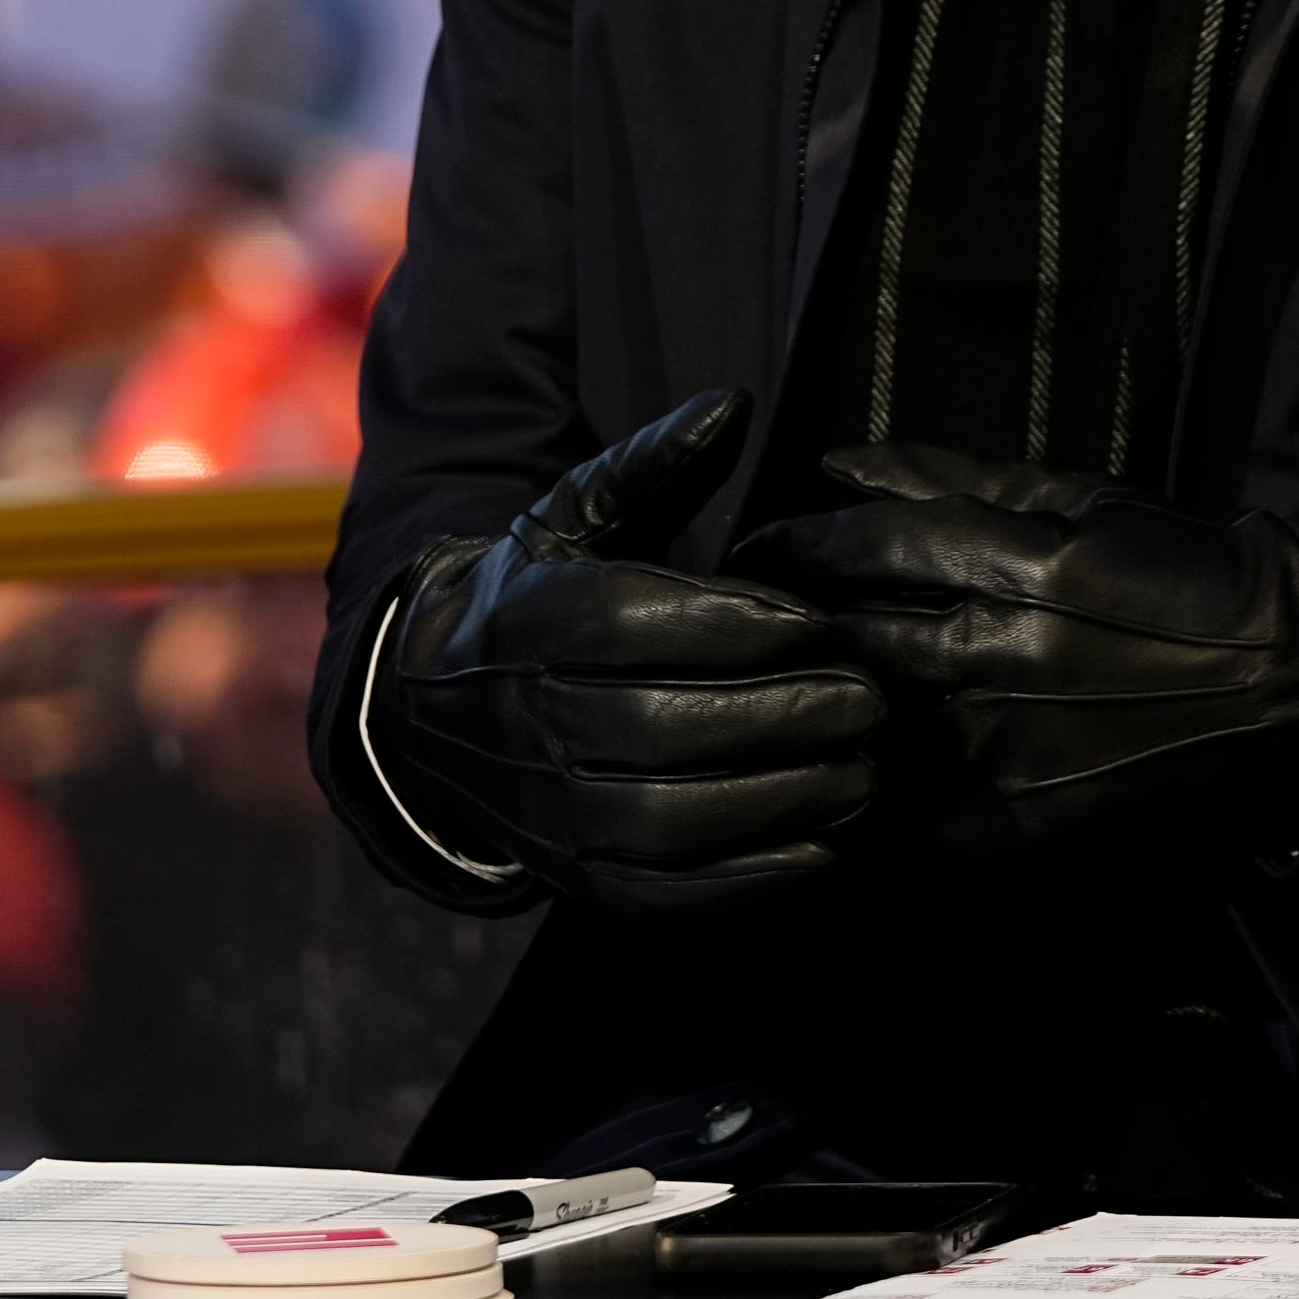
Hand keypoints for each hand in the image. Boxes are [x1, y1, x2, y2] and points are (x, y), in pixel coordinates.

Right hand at [370, 389, 883, 918]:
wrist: (428, 709)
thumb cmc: (534, 595)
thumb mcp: (573, 518)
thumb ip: (653, 464)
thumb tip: (732, 404)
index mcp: (530, 620)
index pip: (636, 625)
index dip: (740, 626)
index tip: (825, 623)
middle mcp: (528, 720)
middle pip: (661, 726)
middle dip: (780, 716)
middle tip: (869, 701)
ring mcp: (547, 810)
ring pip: (666, 818)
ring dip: (778, 801)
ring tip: (862, 773)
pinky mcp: (574, 876)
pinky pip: (663, 893)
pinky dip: (747, 882)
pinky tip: (823, 850)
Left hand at [732, 444, 1298, 861]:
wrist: (1281, 676)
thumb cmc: (1175, 567)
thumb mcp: (1074, 496)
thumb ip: (949, 478)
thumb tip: (836, 461)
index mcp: (1023, 566)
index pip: (862, 549)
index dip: (789, 543)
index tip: (752, 545)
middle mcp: (1007, 661)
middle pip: (844, 643)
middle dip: (782, 625)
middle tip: (745, 615)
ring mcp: (1012, 754)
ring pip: (861, 734)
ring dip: (816, 711)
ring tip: (787, 690)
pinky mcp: (1024, 826)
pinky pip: (909, 817)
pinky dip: (877, 788)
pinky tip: (864, 761)